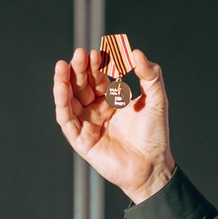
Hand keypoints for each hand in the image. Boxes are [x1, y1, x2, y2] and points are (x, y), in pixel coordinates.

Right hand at [53, 34, 175, 201]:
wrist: (153, 166)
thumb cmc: (155, 136)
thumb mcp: (156, 101)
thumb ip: (150, 76)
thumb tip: (137, 53)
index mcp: (113, 100)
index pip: (100, 77)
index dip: (97, 65)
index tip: (99, 52)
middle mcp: (97, 110)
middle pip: (83, 85)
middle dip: (80, 69)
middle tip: (81, 54)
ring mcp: (87, 124)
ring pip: (70, 99)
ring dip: (65, 81)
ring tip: (63, 65)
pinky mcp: (80, 139)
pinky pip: (66, 118)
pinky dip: (62, 101)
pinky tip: (61, 86)